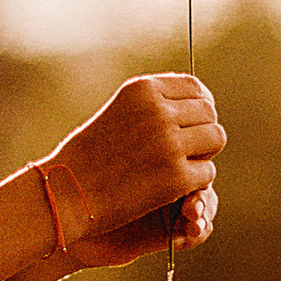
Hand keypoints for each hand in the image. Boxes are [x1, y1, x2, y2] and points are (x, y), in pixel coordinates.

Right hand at [44, 73, 223, 254]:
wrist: (64, 194)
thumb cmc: (89, 157)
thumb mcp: (119, 113)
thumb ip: (154, 104)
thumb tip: (199, 102)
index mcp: (143, 90)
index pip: (194, 87)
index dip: (201, 105)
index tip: (194, 122)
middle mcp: (159, 111)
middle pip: (209, 113)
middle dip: (202, 132)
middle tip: (186, 151)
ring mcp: (169, 144)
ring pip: (215, 139)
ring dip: (203, 154)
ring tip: (181, 166)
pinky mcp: (177, 178)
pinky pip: (207, 173)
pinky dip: (195, 182)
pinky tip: (172, 188)